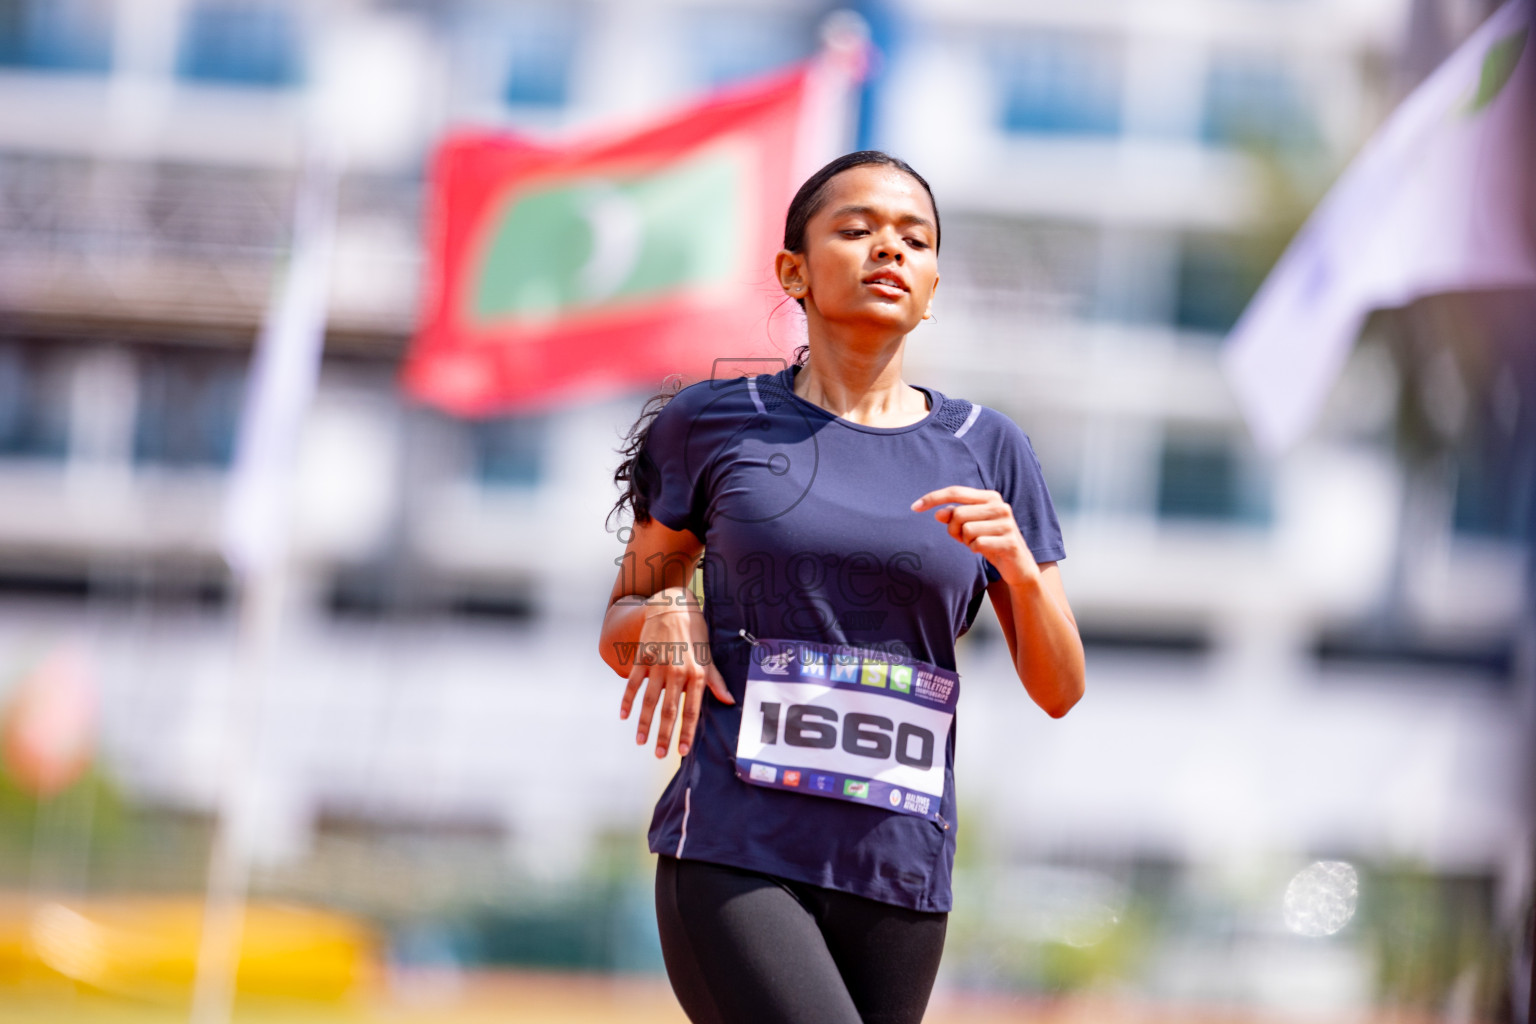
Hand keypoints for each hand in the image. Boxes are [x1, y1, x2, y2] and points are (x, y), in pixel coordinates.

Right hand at [619, 587, 733, 758]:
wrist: (673, 606)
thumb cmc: (694, 633)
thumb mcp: (708, 656)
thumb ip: (715, 681)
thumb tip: (729, 702)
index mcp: (696, 674)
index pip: (691, 710)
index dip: (686, 732)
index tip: (682, 751)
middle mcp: (677, 672)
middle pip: (669, 710)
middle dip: (664, 735)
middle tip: (659, 755)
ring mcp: (658, 666)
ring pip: (649, 701)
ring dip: (644, 723)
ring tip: (641, 742)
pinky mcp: (642, 658)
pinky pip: (633, 684)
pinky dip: (627, 700)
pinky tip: (624, 716)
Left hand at [911, 486, 1039, 586]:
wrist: (1018, 566)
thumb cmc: (989, 542)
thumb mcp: (969, 528)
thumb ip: (953, 517)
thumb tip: (938, 513)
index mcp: (990, 497)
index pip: (955, 491)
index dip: (933, 498)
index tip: (914, 507)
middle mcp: (1000, 506)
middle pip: (958, 514)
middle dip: (953, 530)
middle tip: (962, 539)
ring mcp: (1007, 523)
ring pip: (966, 529)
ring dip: (966, 541)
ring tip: (976, 544)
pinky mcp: (1009, 541)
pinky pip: (977, 544)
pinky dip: (975, 550)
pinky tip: (984, 551)